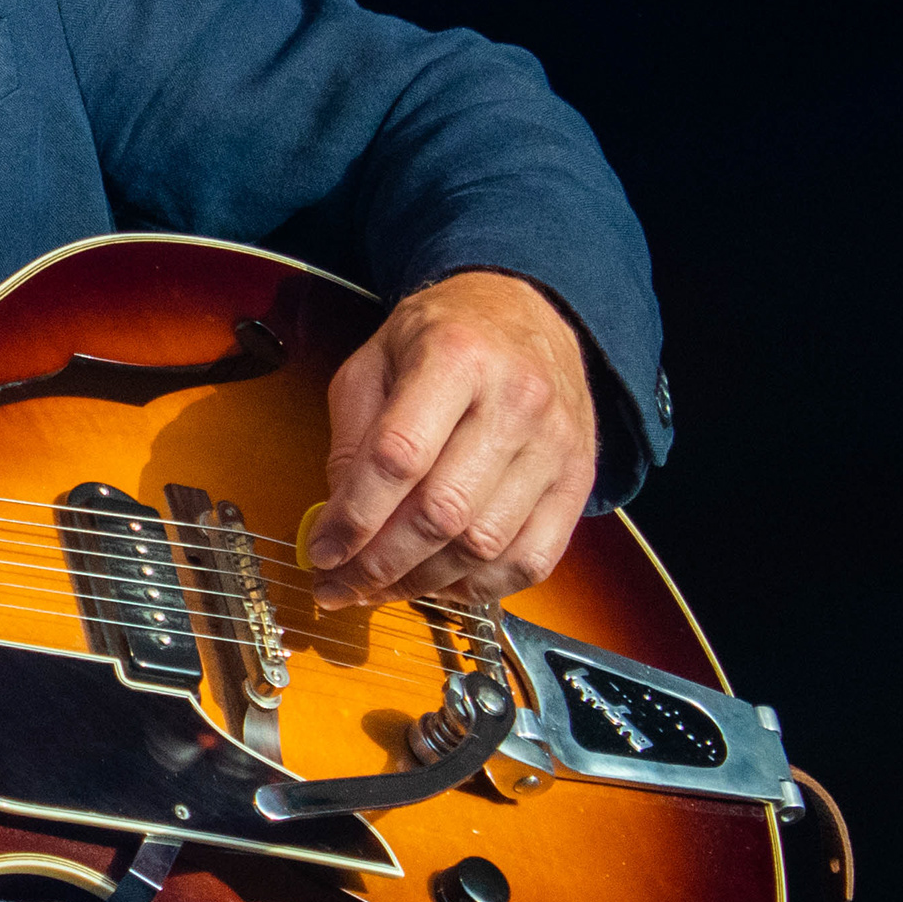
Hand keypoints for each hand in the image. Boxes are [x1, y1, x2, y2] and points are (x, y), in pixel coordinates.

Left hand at [303, 272, 600, 610]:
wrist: (527, 314)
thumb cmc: (445, 337)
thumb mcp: (374, 361)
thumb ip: (352, 436)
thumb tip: (338, 520)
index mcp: (455, 357)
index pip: (398, 456)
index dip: (355, 517)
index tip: (323, 552)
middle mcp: (516, 399)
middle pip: (443, 511)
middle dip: (381, 563)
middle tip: (341, 586)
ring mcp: (555, 443)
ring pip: (485, 545)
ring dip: (422, 582)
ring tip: (381, 587)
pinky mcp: (579, 478)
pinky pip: (532, 559)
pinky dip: (480, 587)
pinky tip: (440, 582)